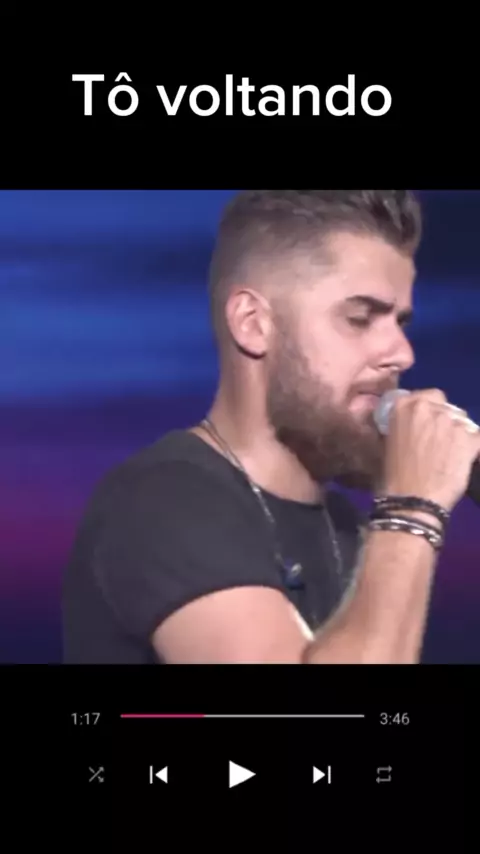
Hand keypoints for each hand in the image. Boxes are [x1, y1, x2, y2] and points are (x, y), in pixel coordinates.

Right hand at [380, 389, 479, 511]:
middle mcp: (430, 408)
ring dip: (457, 433)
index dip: (427, 410)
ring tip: (451, 453)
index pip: (425, 395)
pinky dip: (473, 446)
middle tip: (438, 439)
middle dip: (443, 418)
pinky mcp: (471, 439)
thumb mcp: (386, 445)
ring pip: (462, 421)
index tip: (425, 424)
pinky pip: (477, 437)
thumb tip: (407, 425)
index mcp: (404, 406)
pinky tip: (464, 459)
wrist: (413, 502)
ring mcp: (452, 422)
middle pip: (446, 405)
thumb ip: (399, 427)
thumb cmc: (392, 478)